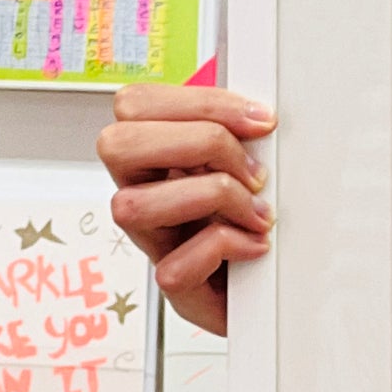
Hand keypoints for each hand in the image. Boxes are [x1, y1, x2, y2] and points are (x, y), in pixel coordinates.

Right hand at [97, 85, 276, 335]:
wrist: (275, 287)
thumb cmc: (258, 219)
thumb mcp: (252, 164)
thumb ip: (242, 135)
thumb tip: (260, 114)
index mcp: (157, 156)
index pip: (136, 105)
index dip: (200, 103)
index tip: (261, 121)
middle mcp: (145, 194)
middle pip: (116, 144)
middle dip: (199, 143)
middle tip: (252, 169)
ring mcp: (154, 242)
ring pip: (132, 206)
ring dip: (214, 197)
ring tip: (258, 212)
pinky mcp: (177, 287)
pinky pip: (173, 268)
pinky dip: (225, 249)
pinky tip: (254, 245)